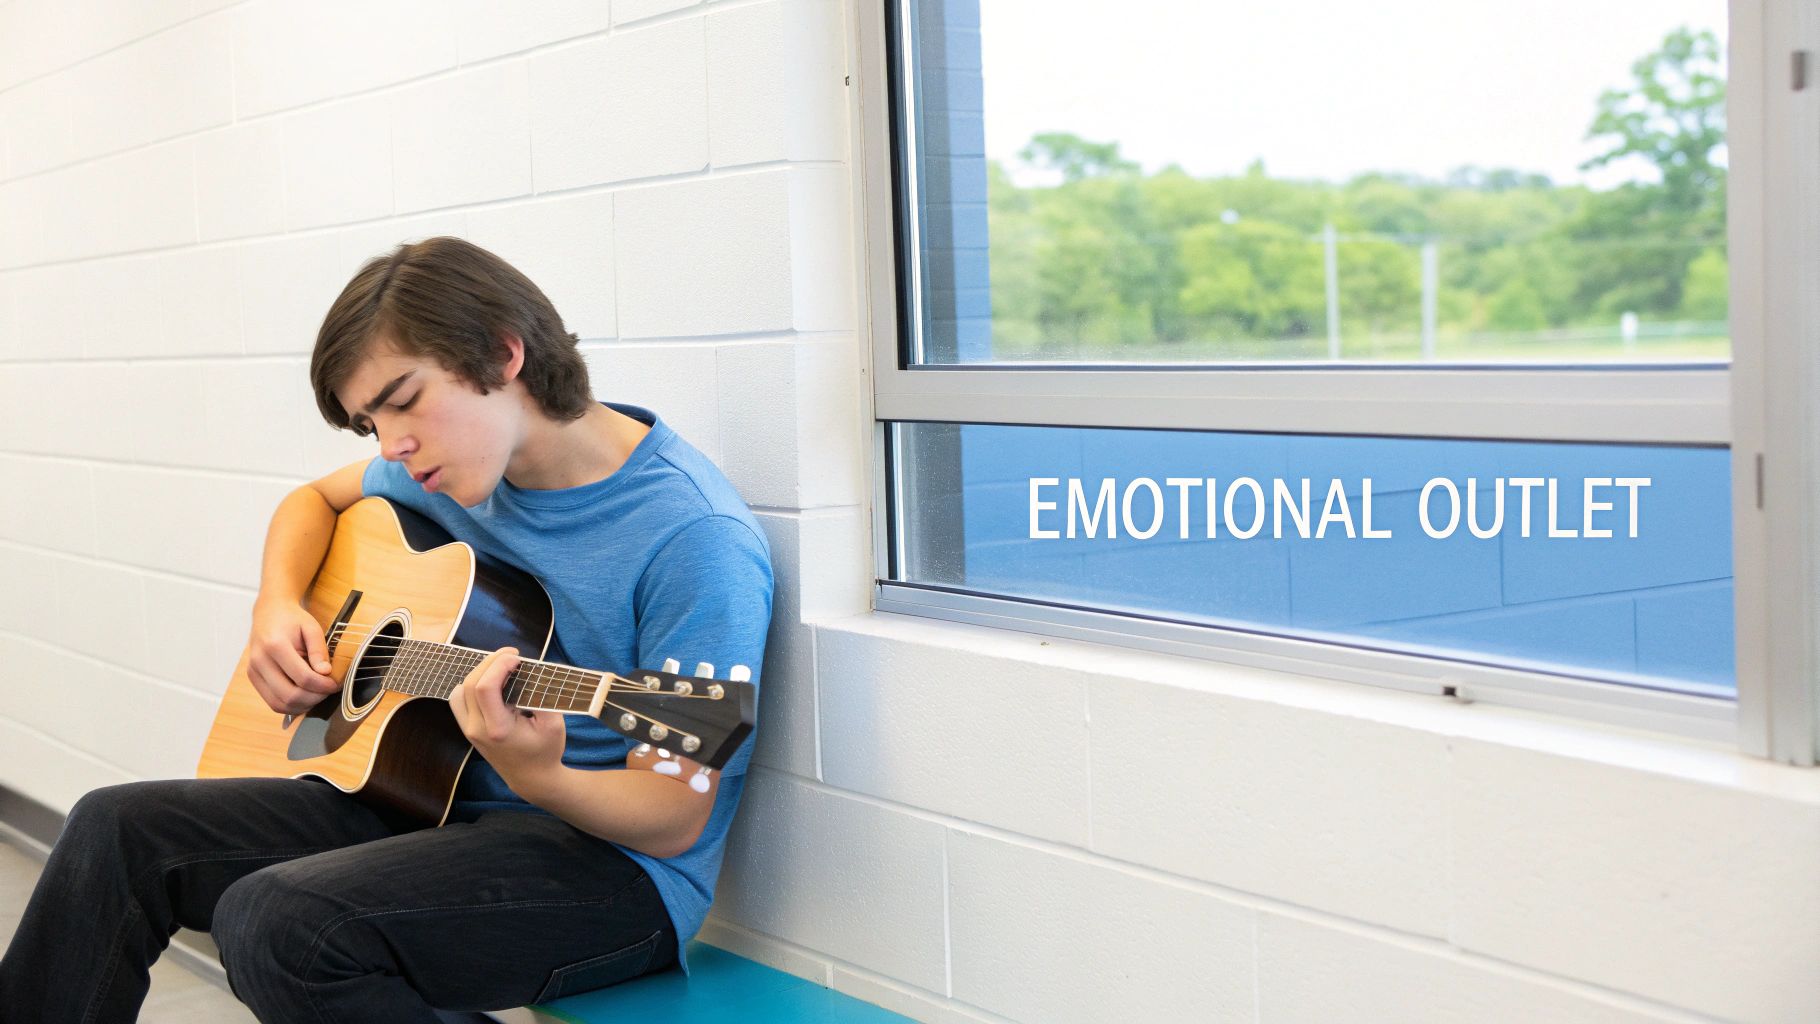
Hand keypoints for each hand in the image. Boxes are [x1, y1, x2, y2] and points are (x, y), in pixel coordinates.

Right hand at [245, 597, 340, 714]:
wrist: (269, 613)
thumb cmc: (292, 619)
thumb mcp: (312, 627)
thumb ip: (319, 650)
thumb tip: (325, 673)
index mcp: (274, 646)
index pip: (303, 677)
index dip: (323, 686)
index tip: (335, 684)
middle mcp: (260, 661)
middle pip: (290, 695)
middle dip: (314, 698)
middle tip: (328, 691)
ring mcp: (253, 672)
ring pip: (279, 704)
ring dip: (303, 705)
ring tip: (317, 694)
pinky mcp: (253, 679)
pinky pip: (273, 702)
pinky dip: (291, 705)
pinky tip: (305, 695)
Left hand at [448, 647, 567, 799]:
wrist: (531, 778)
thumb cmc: (546, 751)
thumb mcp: (554, 724)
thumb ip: (542, 696)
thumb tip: (531, 670)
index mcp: (498, 729)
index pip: (485, 688)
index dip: (498, 665)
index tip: (518, 658)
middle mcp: (477, 730)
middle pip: (470, 684)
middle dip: (491, 662)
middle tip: (513, 656)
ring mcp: (469, 730)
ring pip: (460, 690)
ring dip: (479, 672)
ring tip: (501, 667)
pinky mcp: (468, 729)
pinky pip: (459, 700)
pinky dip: (471, 685)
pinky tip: (491, 682)